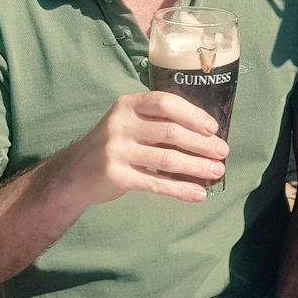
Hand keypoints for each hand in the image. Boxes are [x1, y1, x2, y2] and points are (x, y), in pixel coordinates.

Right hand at [55, 91, 228, 207]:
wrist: (74, 173)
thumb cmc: (116, 145)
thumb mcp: (131, 123)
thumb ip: (160, 123)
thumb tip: (208, 135)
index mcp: (128, 105)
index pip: (166, 103)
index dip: (193, 115)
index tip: (213, 128)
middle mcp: (120, 124)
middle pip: (171, 132)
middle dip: (202, 143)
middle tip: (223, 152)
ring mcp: (116, 150)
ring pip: (167, 158)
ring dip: (197, 166)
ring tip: (217, 171)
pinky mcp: (116, 176)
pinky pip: (155, 183)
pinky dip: (180, 189)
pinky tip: (198, 194)